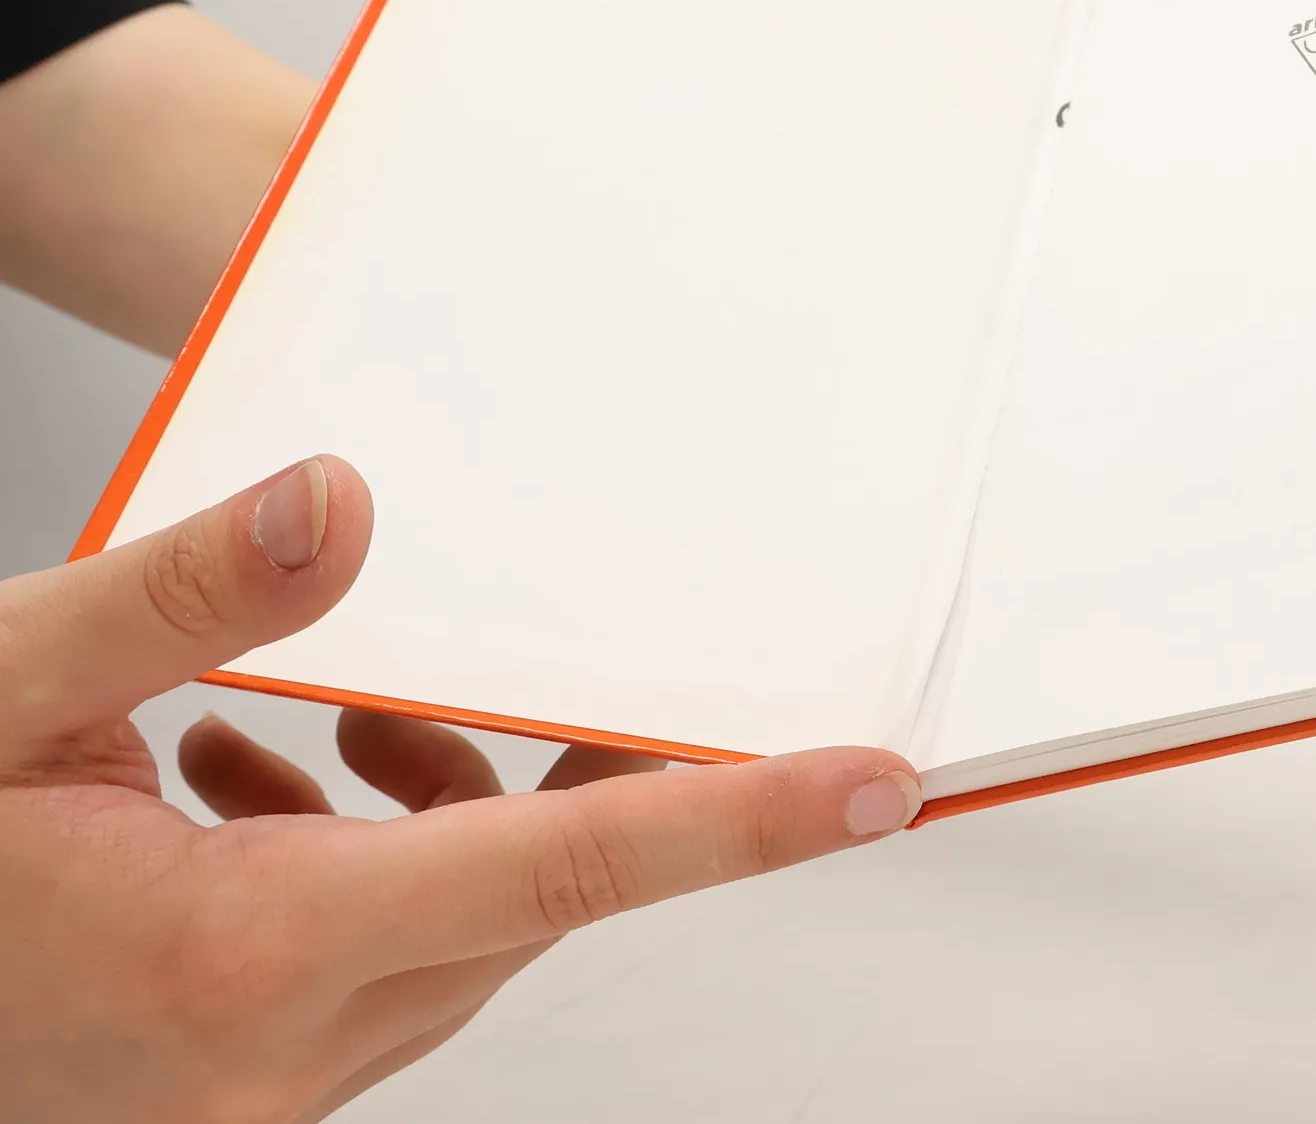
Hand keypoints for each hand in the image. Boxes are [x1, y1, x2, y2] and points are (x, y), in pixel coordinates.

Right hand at [0, 457, 919, 1122]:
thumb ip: (187, 591)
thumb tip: (346, 503)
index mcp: (244, 955)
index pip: (565, 872)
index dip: (740, 821)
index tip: (874, 783)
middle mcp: (269, 1052)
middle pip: (523, 894)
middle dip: (577, 777)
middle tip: (596, 670)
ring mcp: (248, 1089)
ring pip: (451, 925)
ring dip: (439, 808)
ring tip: (335, 725)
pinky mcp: (224, 1078)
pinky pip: (371, 956)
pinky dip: (361, 852)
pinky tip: (261, 776)